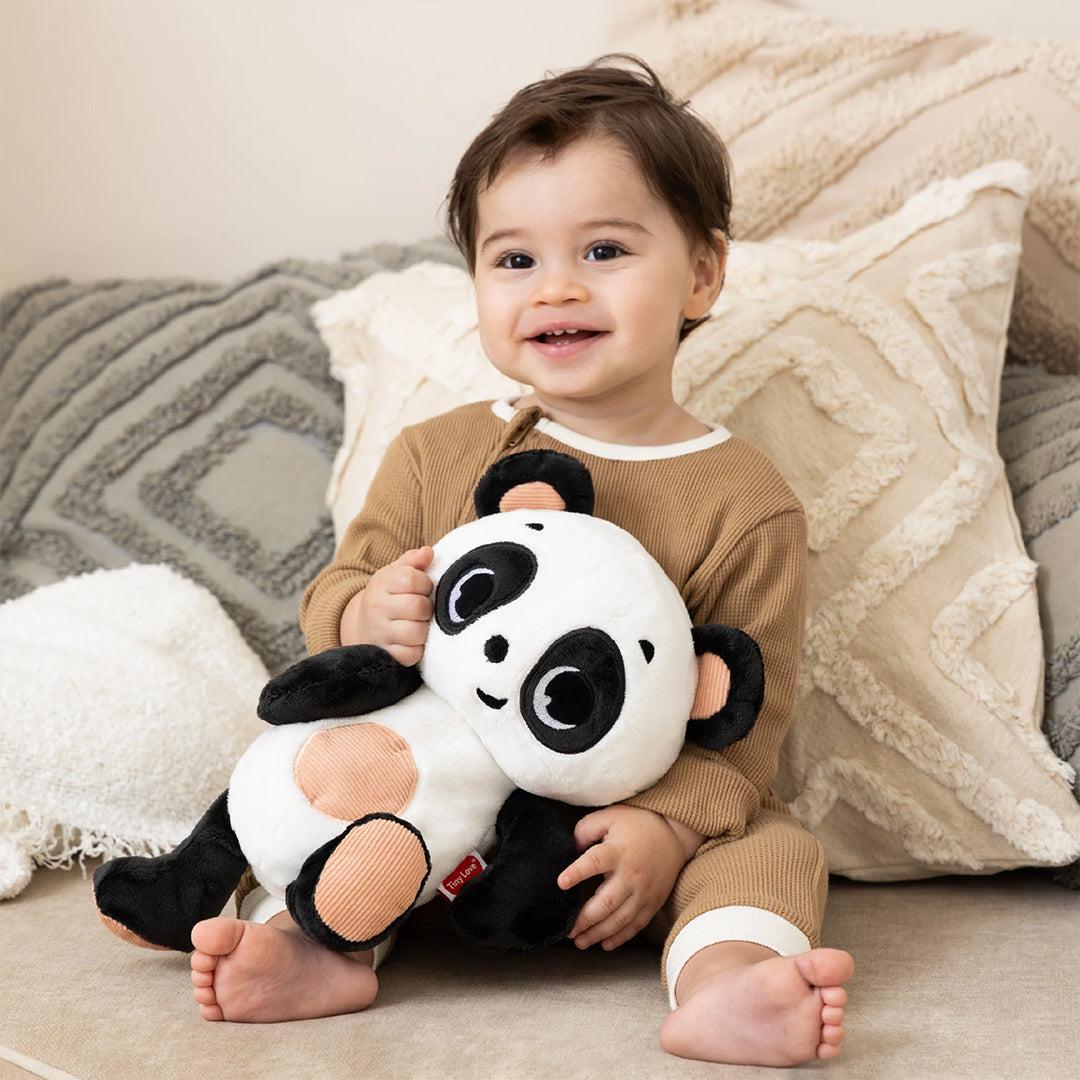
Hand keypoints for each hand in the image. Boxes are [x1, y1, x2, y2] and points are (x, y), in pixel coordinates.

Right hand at [340, 546, 434, 665]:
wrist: (363, 626)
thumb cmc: (388, 596)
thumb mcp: (396, 574)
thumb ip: (413, 561)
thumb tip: (428, 552)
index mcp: (382, 584)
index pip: (413, 579)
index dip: (425, 584)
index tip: (423, 588)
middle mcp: (377, 608)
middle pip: (418, 607)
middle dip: (426, 607)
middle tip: (421, 608)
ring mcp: (380, 633)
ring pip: (416, 632)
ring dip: (423, 629)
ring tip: (417, 624)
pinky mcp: (385, 655)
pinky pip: (411, 654)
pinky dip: (416, 649)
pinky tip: (411, 641)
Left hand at [556, 805, 685, 951]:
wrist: (674, 834)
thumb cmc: (636, 824)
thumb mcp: (610, 816)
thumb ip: (586, 829)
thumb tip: (570, 848)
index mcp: (618, 851)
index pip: (594, 861)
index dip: (577, 872)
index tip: (561, 883)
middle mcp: (631, 874)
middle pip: (607, 901)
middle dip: (585, 919)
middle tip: (567, 930)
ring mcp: (644, 891)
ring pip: (620, 919)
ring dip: (598, 933)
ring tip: (579, 942)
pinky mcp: (653, 902)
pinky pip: (636, 925)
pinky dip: (620, 937)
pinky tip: (604, 944)